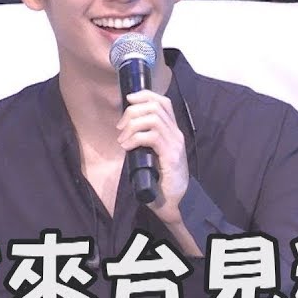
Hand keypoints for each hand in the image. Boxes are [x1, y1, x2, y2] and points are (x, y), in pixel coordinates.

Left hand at [116, 89, 188, 223]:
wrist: (173, 202)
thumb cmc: (160, 180)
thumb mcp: (152, 155)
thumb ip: (145, 141)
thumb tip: (125, 129)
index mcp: (173, 132)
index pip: (163, 102)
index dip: (144, 95)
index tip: (128, 100)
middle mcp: (176, 134)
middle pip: (155, 106)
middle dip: (132, 112)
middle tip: (120, 127)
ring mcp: (175, 144)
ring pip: (152, 119)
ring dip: (132, 126)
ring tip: (123, 139)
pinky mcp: (171, 156)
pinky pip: (152, 137)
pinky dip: (135, 138)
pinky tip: (127, 147)